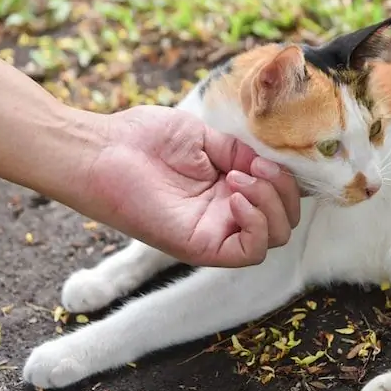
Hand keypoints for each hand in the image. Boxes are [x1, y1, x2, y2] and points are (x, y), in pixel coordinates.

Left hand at [83, 105, 300, 266]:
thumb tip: (270, 163)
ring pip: (274, 238)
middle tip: (252, 167)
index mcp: (229, 190)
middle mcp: (227, 215)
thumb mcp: (205, 138)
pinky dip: (255, 223)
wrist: (105, 150)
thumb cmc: (146, 139)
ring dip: (270, 203)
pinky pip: (250, 252)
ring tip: (238, 178)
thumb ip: (240, 152)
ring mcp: (216, 232)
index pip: (280, 198)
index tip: (263, 158)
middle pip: (284, 222)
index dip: (286, 180)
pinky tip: (232, 196)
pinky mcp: (201, 247)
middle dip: (283, 192)